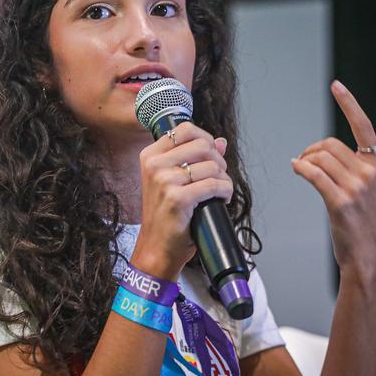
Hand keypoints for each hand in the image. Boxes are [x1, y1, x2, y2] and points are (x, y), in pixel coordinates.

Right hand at [132, 121, 232, 280]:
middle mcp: (154, 165)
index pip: (185, 129)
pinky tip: (221, 199)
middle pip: (203, 145)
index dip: (205, 138)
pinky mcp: (178, 198)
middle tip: (217, 176)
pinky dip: (225, 192)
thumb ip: (194, 157)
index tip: (210, 154)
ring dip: (224, 179)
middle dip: (219, 160)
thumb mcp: (172, 180)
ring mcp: (164, 181)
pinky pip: (214, 185)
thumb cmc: (165, 214)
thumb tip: (221, 142)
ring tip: (219, 191)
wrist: (156, 246)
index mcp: (150, 156)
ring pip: (213, 166)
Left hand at [291, 80, 375, 280]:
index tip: (336, 86)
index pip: (364, 126)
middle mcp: (371, 172)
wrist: (368, 252)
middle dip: (312, 150)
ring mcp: (357, 187)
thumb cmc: (368, 217)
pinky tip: (296, 169)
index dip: (349, 104)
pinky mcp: (341, 201)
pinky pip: (314, 174)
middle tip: (304, 160)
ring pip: (320, 158)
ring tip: (301, 169)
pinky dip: (300, 168)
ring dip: (304, 161)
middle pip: (330, 145)